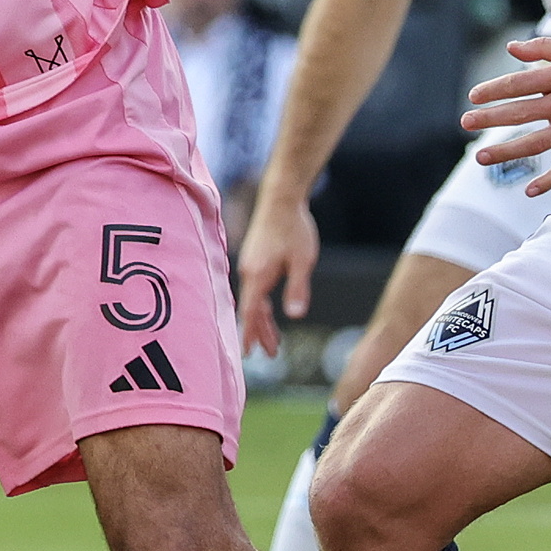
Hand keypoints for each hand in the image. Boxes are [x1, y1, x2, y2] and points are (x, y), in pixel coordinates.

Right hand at [237, 179, 317, 354]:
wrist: (282, 197)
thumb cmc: (294, 227)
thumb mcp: (302, 261)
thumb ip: (297, 289)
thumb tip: (295, 315)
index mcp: (258, 275)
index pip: (251, 312)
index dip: (250, 334)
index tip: (248, 353)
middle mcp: (249, 271)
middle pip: (252, 309)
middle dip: (260, 332)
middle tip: (270, 353)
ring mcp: (250, 263)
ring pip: (253, 298)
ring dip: (262, 319)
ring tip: (272, 338)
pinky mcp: (254, 256)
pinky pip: (254, 287)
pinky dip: (261, 303)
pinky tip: (268, 309)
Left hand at [460, 32, 550, 187]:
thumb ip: (545, 49)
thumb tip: (513, 48)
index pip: (519, 83)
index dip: (494, 90)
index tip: (474, 97)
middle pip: (521, 112)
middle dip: (490, 119)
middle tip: (466, 124)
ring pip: (537, 142)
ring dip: (507, 151)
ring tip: (482, 158)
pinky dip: (548, 180)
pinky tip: (529, 189)